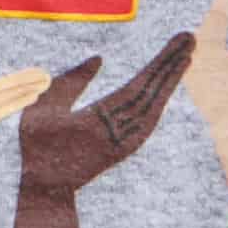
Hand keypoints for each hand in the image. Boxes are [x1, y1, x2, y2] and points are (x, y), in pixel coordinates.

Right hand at [0, 38, 195, 227]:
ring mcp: (124, 141)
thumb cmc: (38, 145)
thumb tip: (99, 59)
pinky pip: (149, 119)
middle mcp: (117, 132)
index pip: (137, 88)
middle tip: (189, 39)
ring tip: (185, 55)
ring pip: (154, 106)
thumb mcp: (44, 109)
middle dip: (171, 64)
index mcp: (97, 120)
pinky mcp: (125, 147)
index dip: (159, 66)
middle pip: (151, 93)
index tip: (176, 46)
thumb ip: (70, 82)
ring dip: (170, 79)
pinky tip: (168, 86)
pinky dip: (161, 99)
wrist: (47, 188)